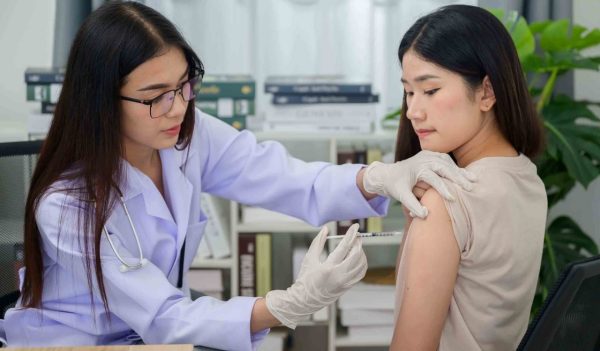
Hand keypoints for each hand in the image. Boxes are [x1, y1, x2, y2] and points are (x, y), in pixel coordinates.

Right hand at [265, 224, 366, 328]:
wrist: (305, 300)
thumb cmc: (305, 279)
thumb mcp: (309, 258)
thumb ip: (318, 242)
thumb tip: (326, 229)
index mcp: (328, 267)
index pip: (344, 247)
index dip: (350, 235)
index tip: (355, 227)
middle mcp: (339, 276)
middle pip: (356, 255)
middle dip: (358, 243)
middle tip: (356, 236)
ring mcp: (345, 282)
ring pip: (361, 264)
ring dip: (361, 252)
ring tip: (356, 246)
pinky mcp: (348, 286)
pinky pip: (360, 273)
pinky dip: (362, 263)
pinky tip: (357, 258)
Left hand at [362, 151, 476, 217]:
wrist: (388, 173)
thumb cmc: (395, 186)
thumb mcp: (401, 196)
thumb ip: (412, 205)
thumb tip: (425, 215)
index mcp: (417, 168)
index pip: (433, 178)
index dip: (443, 188)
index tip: (452, 199)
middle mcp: (423, 159)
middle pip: (444, 167)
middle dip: (458, 177)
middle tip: (470, 188)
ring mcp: (428, 155)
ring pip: (448, 162)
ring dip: (460, 171)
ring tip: (473, 180)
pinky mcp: (431, 156)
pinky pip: (446, 160)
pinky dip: (455, 167)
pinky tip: (464, 175)